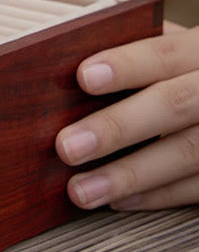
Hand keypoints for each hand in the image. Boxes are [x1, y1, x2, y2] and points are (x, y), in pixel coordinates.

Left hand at [56, 21, 198, 209]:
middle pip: (174, 104)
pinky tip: (117, 200)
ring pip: (186, 153)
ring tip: (80, 190)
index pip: (166, 54)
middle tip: (67, 146)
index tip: (83, 77)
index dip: (126, 65)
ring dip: (128, 175)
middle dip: (116, 126)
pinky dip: (155, 196)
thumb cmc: (187, 74)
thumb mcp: (176, 52)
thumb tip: (67, 60)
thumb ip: (136, 51)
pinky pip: (198, 188)